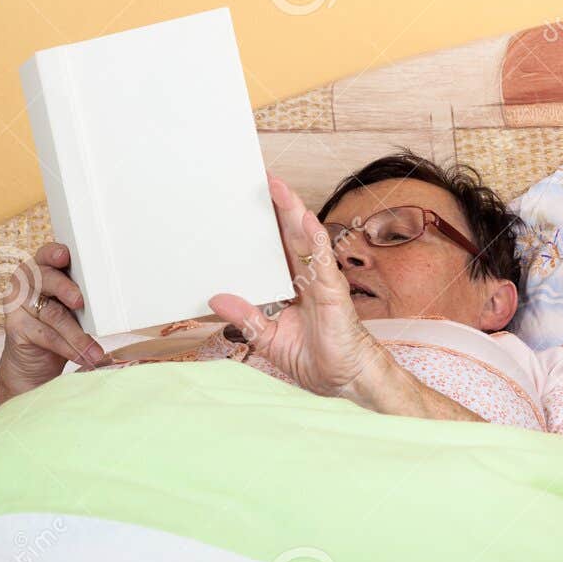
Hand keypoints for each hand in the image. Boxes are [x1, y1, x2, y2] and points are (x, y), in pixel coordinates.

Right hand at [0, 243, 108, 415]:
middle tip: (80, 302)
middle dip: (66, 289)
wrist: (34, 361)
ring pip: (52, 313)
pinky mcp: (14, 327)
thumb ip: (86, 293)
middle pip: (47, 279)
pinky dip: (68, 347)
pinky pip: (46, 336)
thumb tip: (118, 296)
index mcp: (44, 269)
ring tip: (95, 350)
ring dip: (77, 334)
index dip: (55, 253)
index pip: (47, 254)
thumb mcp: (75, 306)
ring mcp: (17, 304)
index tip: (64, 256)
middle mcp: (27, 282)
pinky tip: (84, 356)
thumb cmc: (62, 325)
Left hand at [209, 174, 386, 402]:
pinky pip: (323, 261)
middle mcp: (309, 279)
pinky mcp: (334, 293)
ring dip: (293, 212)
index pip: (278, 250)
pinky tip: (305, 219)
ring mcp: (323, 283)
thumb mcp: (268, 339)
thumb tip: (216, 299)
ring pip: (307, 240)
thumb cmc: (317, 359)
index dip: (266, 226)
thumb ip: (246, 317)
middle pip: (292, 235)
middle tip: (261, 180)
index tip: (248, 205)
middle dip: (278, 207)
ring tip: (278, 187)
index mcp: (294, 288)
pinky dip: (315, 239)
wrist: (346, 381)